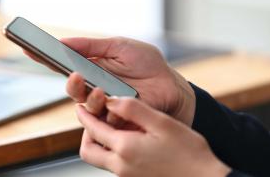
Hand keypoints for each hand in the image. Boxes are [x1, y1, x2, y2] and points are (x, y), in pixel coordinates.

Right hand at [24, 37, 195, 125]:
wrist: (170, 85)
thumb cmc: (146, 64)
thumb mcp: (118, 46)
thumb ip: (91, 46)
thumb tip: (63, 42)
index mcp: (90, 67)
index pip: (62, 63)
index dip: (44, 57)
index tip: (27, 47)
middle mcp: (92, 85)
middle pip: (69, 87)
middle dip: (69, 83)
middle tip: (75, 75)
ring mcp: (102, 102)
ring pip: (82, 105)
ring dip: (88, 97)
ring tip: (100, 89)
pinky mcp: (113, 117)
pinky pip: (100, 117)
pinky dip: (105, 108)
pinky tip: (113, 101)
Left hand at [76, 98, 230, 176]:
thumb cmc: (189, 153)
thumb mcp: (162, 123)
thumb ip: (133, 109)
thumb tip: (110, 100)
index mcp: (125, 148)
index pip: (93, 129)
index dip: (84, 115)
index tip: (80, 106)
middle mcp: (121, 166)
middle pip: (88, 151)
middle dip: (86, 133)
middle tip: (93, 119)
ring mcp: (126, 176)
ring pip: (99, 159)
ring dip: (99, 143)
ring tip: (110, 127)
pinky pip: (113, 165)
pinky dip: (112, 152)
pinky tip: (127, 140)